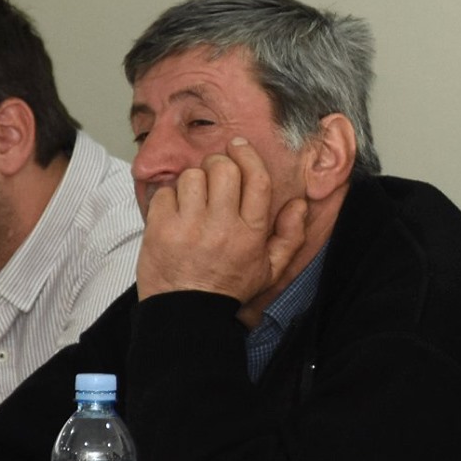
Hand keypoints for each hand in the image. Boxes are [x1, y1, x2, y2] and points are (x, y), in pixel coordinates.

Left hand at [137, 138, 307, 308]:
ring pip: (192, 176)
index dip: (248, 155)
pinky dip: (169, 197)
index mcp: (251, 233)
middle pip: (223, 169)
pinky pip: (165, 192)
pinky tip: (175, 213)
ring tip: (194, 198)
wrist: (187, 314)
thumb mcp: (270, 269)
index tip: (239, 146)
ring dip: (193, 181)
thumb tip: (299, 203)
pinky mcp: (160, 229)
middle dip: (218, 164)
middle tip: (214, 174)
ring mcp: (189, 227)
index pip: (255, 179)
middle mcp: (222, 227)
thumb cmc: (229, 288)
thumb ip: (290, 236)